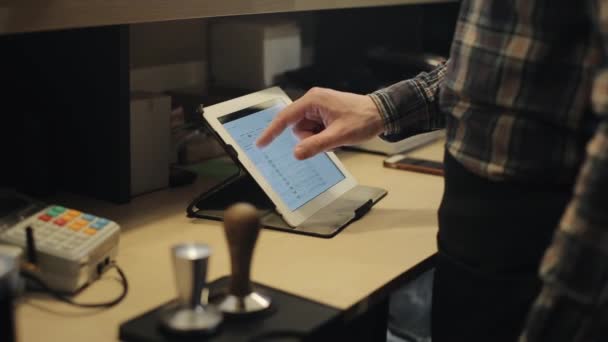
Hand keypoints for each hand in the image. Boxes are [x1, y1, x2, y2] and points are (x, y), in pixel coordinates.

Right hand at [256, 87, 383, 159]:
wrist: (382, 113)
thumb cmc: (363, 119)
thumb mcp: (338, 136)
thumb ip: (315, 145)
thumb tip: (296, 153)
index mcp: (313, 100)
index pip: (285, 118)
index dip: (272, 132)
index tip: (261, 144)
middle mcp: (313, 101)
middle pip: (297, 127)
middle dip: (309, 138)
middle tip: (329, 139)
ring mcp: (319, 107)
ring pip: (306, 131)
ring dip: (317, 138)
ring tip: (335, 135)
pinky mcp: (324, 113)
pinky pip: (315, 130)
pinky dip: (323, 136)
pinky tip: (336, 134)